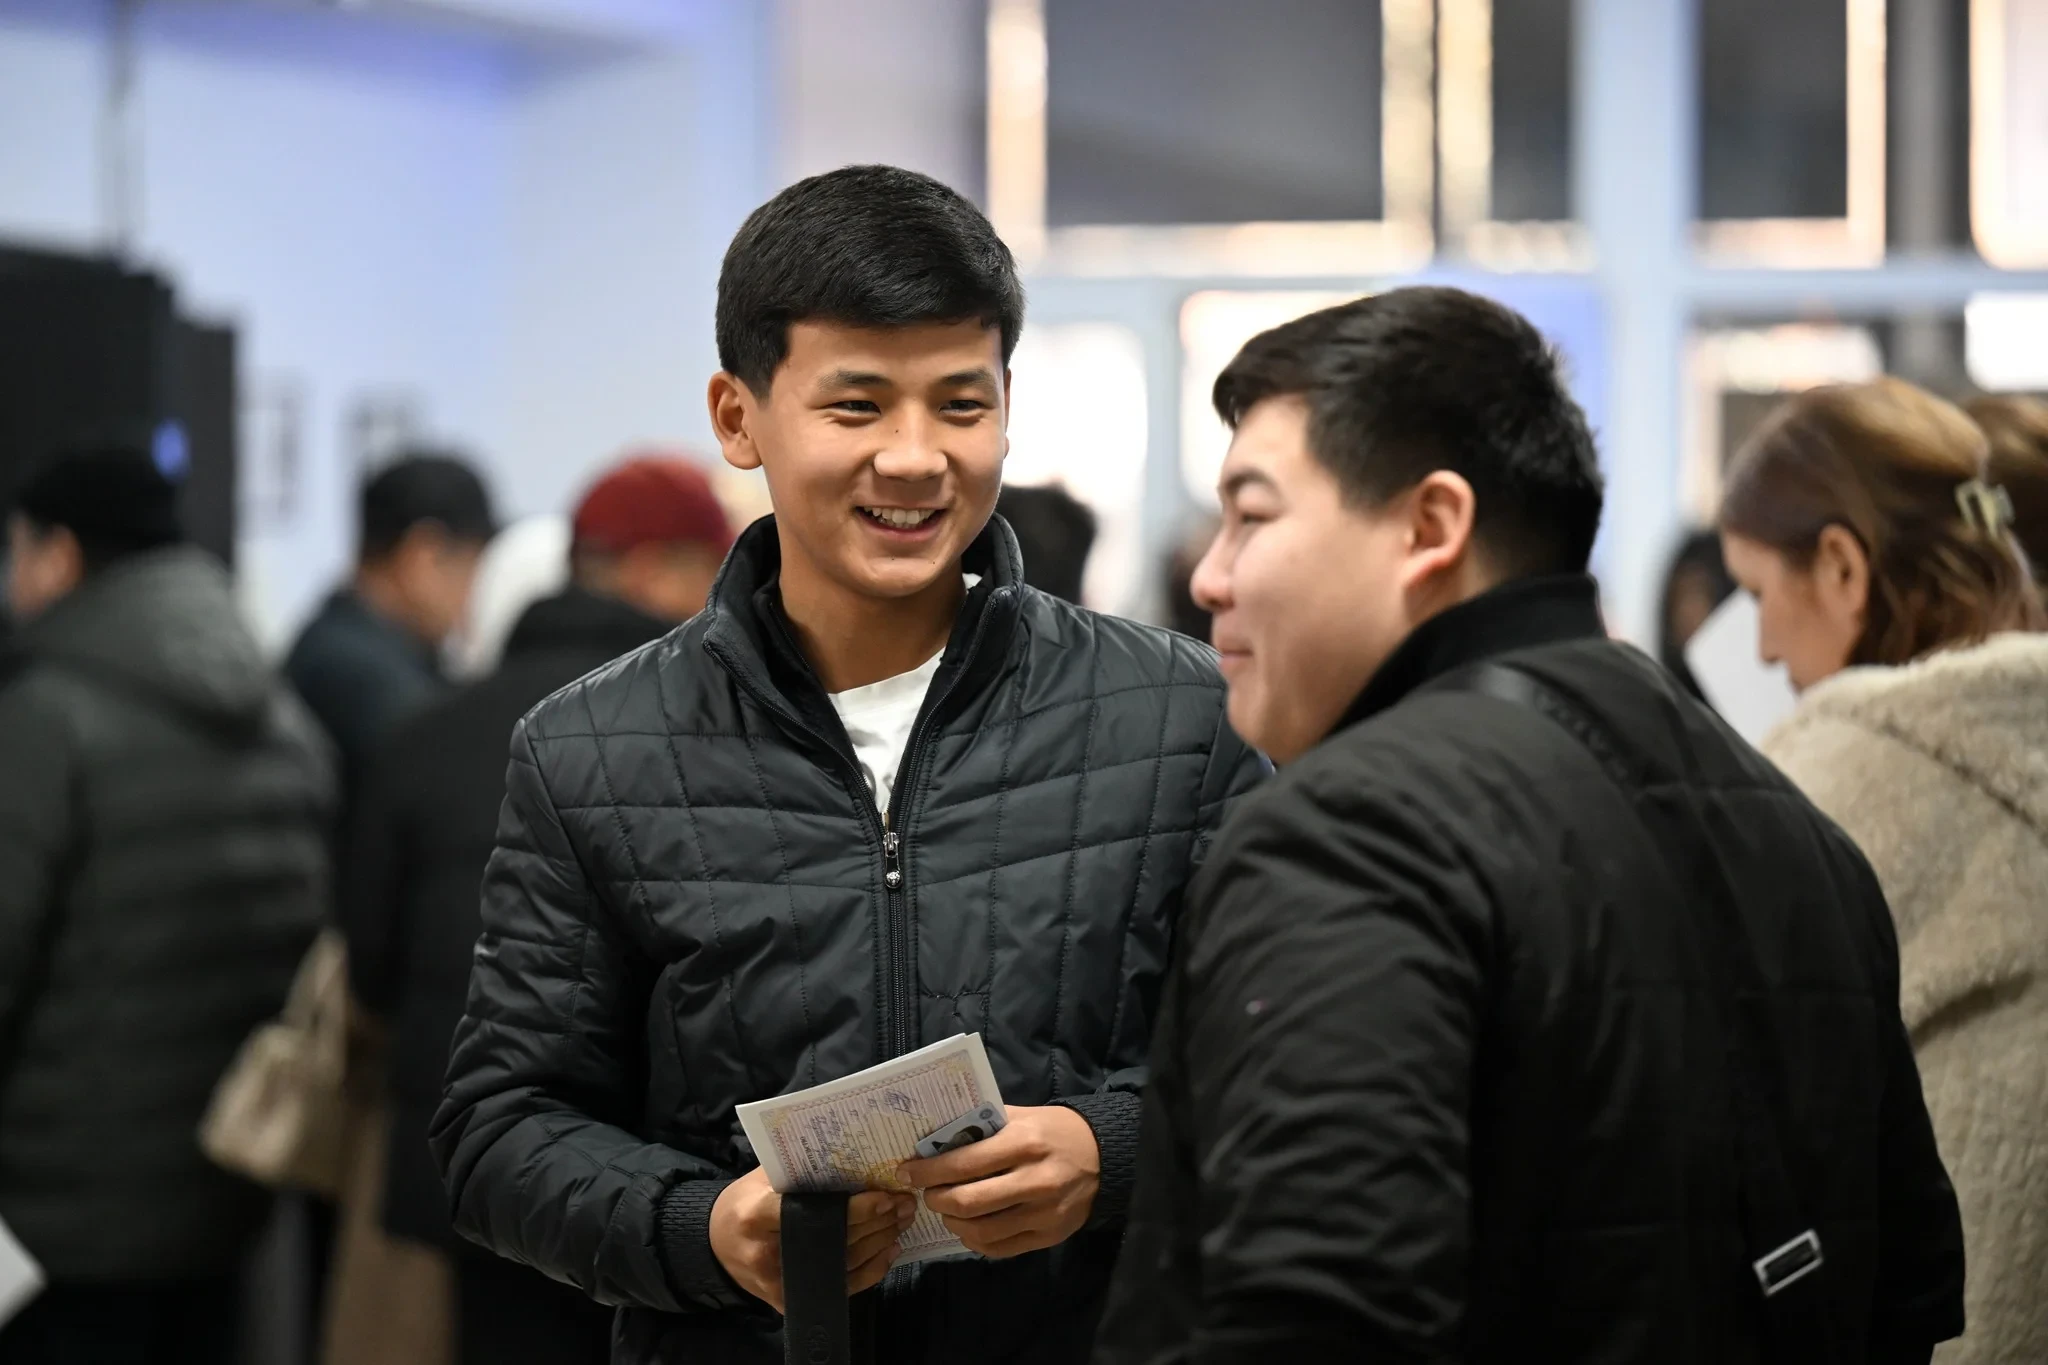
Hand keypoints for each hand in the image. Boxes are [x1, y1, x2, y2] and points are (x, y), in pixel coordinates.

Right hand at [708, 1167, 916, 1312]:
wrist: (716, 1243)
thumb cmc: (744, 1202)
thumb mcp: (764, 1178)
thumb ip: (801, 1171)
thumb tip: (856, 1157)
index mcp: (758, 1215)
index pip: (815, 1213)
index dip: (855, 1208)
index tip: (885, 1196)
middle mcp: (769, 1253)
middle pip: (837, 1239)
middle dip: (877, 1222)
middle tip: (905, 1204)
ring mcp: (781, 1282)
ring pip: (844, 1263)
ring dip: (880, 1242)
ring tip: (902, 1220)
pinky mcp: (791, 1300)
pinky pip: (840, 1286)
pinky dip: (870, 1270)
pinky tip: (889, 1250)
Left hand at [897, 1105, 1099, 1258]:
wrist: (1105, 1156)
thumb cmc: (1054, 1130)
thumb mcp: (1021, 1116)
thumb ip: (982, 1126)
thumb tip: (934, 1139)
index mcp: (1024, 1143)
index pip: (964, 1163)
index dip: (928, 1170)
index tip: (907, 1170)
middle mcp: (1034, 1181)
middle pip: (967, 1201)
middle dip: (936, 1198)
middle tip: (928, 1192)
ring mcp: (1043, 1214)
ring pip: (980, 1230)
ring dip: (952, 1222)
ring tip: (946, 1209)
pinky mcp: (1048, 1236)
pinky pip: (999, 1248)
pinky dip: (975, 1240)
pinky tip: (969, 1226)